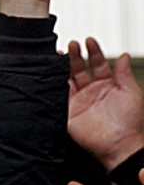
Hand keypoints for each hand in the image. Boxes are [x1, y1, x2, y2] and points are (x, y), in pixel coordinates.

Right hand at [67, 39, 143, 170]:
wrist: (119, 144)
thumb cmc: (130, 122)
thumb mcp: (132, 92)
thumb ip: (124, 73)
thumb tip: (124, 56)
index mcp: (107, 85)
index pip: (98, 64)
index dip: (94, 52)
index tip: (89, 40)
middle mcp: (91, 91)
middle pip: (80, 68)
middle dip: (76, 55)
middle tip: (73, 44)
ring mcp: (78, 100)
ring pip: (67, 78)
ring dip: (63, 66)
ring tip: (60, 52)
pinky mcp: (67, 110)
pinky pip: (58, 94)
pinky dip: (54, 83)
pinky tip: (52, 72)